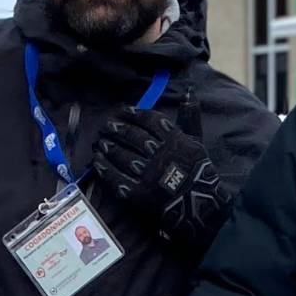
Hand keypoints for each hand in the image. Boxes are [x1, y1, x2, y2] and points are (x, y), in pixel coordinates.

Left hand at [90, 105, 228, 246]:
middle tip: (106, 126)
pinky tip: (97, 160)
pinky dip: (105, 168)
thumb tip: (188, 92)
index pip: (149, 120)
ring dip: (108, 146)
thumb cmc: (197, 170)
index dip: (133, 114)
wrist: (198, 203)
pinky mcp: (138, 193)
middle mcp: (159, 155)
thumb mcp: (197, 140)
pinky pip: (117, 178)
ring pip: (122, 156)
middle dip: (116, 129)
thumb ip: (190, 116)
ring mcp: (147, 175)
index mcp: (173, 140)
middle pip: (132, 136)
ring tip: (99, 141)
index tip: (122, 111)